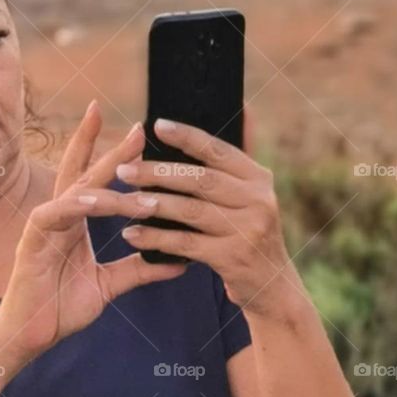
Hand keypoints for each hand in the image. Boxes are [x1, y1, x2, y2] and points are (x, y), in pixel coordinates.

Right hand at [0, 100, 188, 366]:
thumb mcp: (109, 285)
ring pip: (78, 192)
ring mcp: (45, 225)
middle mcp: (60, 215)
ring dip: (109, 184)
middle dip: (108, 145)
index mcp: (75, 220)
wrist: (30, 336)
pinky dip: (76, 205)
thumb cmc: (60, 306)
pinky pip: (55, 214)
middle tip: (138, 127)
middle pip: (82, 170)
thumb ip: (139, 269)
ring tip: (141, 179)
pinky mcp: (32, 241)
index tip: (136, 129)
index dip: (109, 149)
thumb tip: (180, 261)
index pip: (91, 176)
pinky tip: (94, 200)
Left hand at [116, 109, 304, 317]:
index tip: (156, 125)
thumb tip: (245, 108)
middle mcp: (257, 200)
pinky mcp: (233, 258)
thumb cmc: (249, 232)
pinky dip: (155, 238)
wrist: (273, 287)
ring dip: (151, 205)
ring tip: (122, 200)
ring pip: (190, 211)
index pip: (218, 150)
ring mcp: (247, 230)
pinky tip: (130, 234)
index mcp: (258, 178)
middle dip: (157, 173)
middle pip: (200, 180)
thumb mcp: (251, 195)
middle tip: (122, 170)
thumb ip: (237, 161)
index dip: (188, 136)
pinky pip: (186, 244)